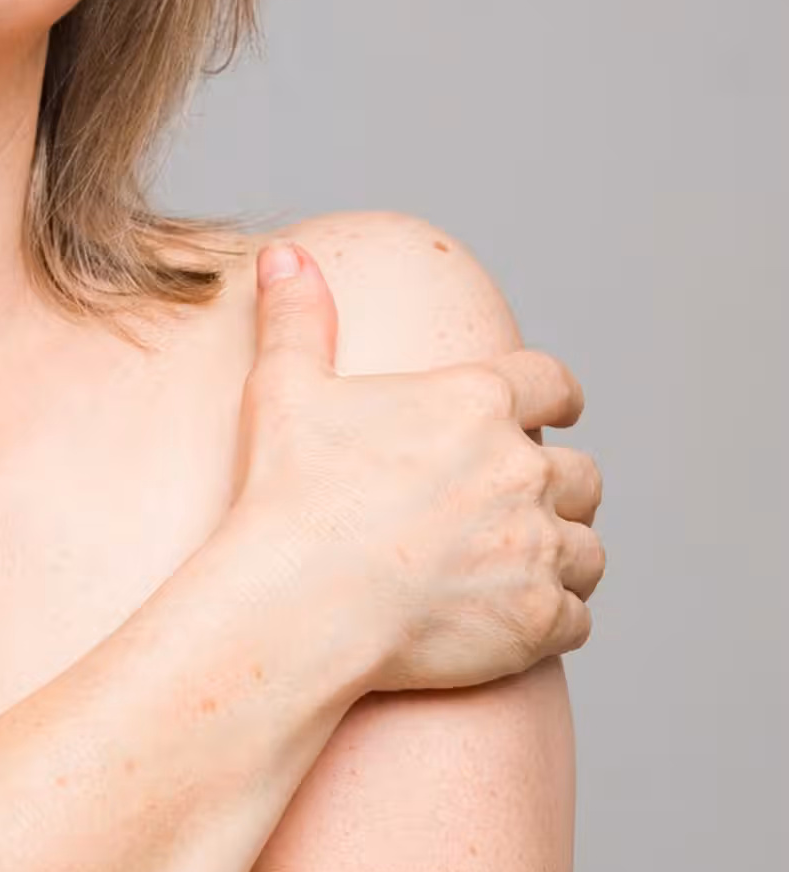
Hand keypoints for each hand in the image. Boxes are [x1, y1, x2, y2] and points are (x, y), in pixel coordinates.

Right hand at [223, 240, 606, 693]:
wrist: (300, 601)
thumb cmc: (289, 490)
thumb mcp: (285, 387)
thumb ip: (296, 315)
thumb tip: (285, 253)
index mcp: (474, 402)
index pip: (553, 382)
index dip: (558, 394)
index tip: (559, 407)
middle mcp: (521, 468)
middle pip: (582, 472)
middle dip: (557, 485)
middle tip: (519, 502)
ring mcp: (537, 547)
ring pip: (587, 548)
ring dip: (561, 553)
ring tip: (522, 564)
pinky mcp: (537, 618)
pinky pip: (577, 618)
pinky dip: (553, 617)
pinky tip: (515, 618)